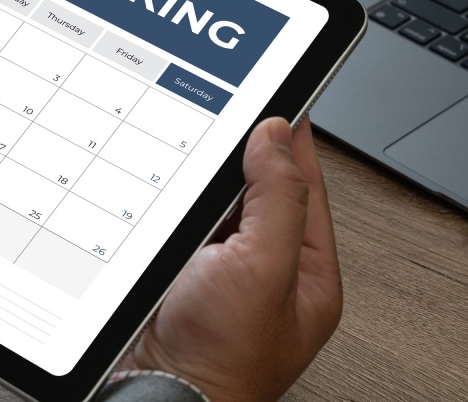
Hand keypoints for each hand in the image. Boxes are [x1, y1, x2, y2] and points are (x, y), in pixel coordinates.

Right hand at [119, 117, 342, 401]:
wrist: (161, 398)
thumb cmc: (220, 362)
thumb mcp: (264, 269)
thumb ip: (277, 199)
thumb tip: (276, 137)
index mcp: (307, 271)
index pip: (306, 185)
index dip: (291, 137)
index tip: (279, 95)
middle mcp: (266, 272)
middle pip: (259, 190)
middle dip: (243, 156)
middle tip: (230, 114)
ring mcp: (222, 275)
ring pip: (217, 206)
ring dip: (204, 183)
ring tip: (197, 149)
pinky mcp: (181, 277)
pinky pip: (181, 225)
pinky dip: (173, 204)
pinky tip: (165, 192)